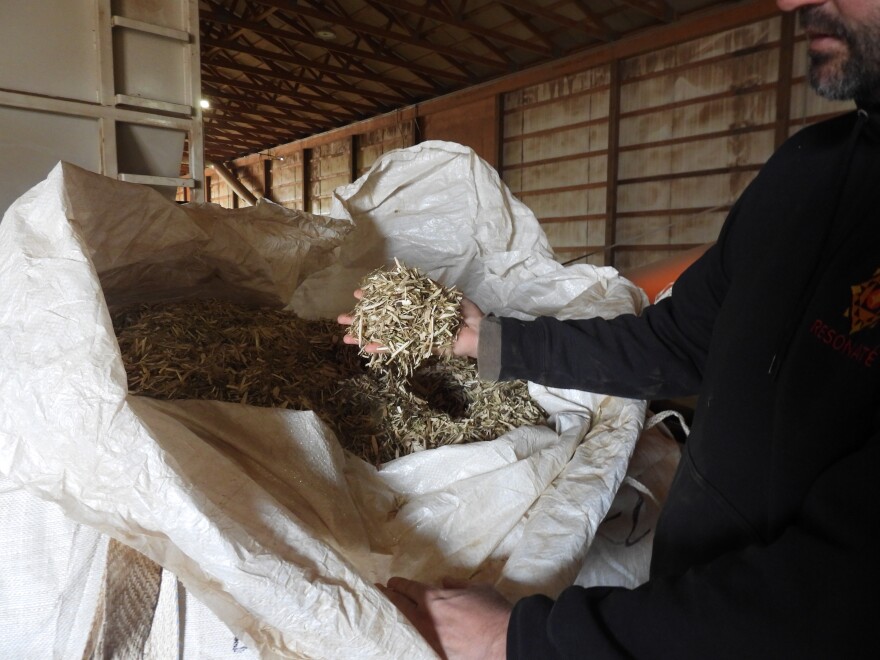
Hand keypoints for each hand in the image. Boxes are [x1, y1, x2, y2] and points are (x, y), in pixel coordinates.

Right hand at [337, 292, 484, 359]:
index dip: (373, 298)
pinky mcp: (418, 347)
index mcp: (416, 308)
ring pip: (384, 335)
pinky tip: (366, 348)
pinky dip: (383, 349)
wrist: (480, 333)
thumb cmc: (466, 313)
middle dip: (361, 319)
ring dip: (364, 335)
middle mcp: (411, 322)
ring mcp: (412, 336)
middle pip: (381, 319)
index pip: (390, 302)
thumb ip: (428, 287)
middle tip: (340, 318)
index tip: (356, 294)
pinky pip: (398, 348)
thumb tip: (409, 277)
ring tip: (344, 336)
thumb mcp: (446, 294)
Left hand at [378, 576, 510, 659]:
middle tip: (376, 593)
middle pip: (399, 606)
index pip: (408, 588)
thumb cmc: (493, 611)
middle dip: (387, 598)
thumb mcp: (478, 588)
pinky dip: (407, 639)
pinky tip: (401, 638)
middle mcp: (426, 619)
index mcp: (435, 598)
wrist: (504, 641)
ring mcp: (428, 640)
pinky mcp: (435, 655)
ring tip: (383, 615)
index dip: (397, 584)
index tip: (389, 583)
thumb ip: (458, 584)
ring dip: (393, 618)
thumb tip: (445, 580)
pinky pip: (415, 644)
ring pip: (403, 626)